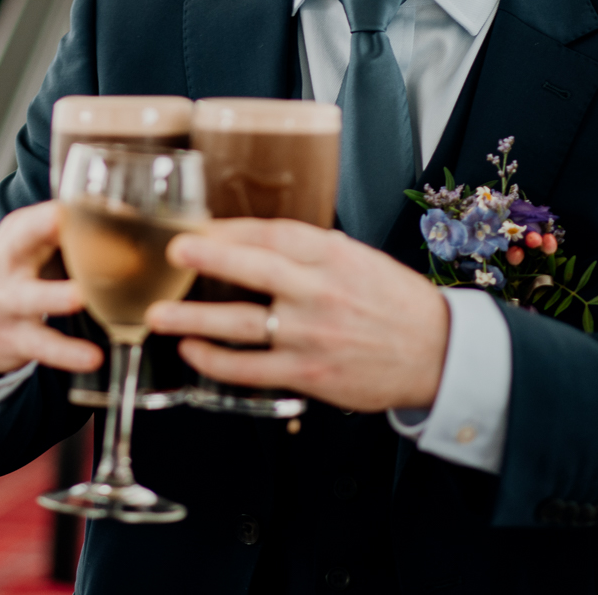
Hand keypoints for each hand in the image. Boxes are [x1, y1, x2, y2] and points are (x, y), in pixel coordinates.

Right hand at [0, 202, 103, 376]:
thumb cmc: (10, 274)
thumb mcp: (25, 247)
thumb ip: (60, 232)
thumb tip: (119, 216)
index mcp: (15, 238)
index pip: (31, 218)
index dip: (51, 212)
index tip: (78, 205)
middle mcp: (6, 266)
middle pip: (20, 246)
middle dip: (41, 233)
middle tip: (69, 227)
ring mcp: (8, 303)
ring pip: (31, 299)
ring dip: (56, 297)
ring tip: (79, 298)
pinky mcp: (17, 338)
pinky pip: (43, 346)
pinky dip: (68, 353)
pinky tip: (92, 357)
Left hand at [145, 219, 449, 411]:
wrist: (438, 354)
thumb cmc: (396, 304)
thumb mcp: (360, 259)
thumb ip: (313, 251)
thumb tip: (257, 240)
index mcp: (333, 256)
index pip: (274, 232)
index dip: (231, 228)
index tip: (199, 225)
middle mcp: (320, 291)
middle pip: (254, 268)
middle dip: (208, 256)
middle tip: (172, 250)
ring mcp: (311, 334)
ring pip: (241, 323)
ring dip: (194, 318)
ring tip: (158, 314)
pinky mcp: (308, 372)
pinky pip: (251, 368)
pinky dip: (216, 360)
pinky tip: (192, 351)